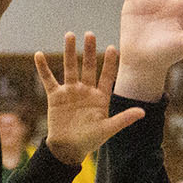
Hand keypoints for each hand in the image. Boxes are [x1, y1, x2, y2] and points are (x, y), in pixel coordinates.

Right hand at [35, 33, 145, 166]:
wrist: (67, 149)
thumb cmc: (89, 141)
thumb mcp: (108, 129)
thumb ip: (123, 119)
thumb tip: (143, 112)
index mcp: (100, 97)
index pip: (106, 76)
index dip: (109, 63)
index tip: (113, 47)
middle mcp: (86, 90)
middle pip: (87, 66)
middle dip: (89, 51)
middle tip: (90, 34)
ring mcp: (70, 92)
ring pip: (70, 68)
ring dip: (69, 52)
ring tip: (69, 35)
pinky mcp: (55, 97)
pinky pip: (48, 79)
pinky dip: (43, 68)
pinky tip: (39, 55)